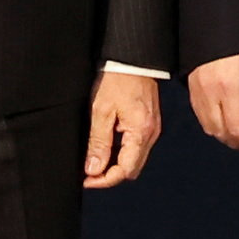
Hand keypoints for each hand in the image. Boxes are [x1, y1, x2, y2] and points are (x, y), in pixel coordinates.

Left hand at [82, 69, 165, 189]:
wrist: (133, 58)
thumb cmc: (117, 78)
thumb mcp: (101, 111)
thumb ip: (99, 142)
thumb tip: (94, 169)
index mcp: (141, 132)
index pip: (125, 170)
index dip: (104, 180)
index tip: (86, 180)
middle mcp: (151, 134)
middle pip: (131, 169)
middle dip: (110, 175)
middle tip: (88, 173)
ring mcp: (152, 129)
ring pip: (134, 159)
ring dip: (115, 164)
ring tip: (94, 160)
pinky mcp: (149, 123)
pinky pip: (136, 146)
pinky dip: (121, 152)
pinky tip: (106, 147)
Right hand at [188, 53, 238, 158]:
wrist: (217, 8)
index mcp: (229, 86)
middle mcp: (209, 91)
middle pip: (224, 134)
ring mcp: (197, 89)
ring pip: (210, 129)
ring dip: (230, 138)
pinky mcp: (191, 85)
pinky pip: (201, 117)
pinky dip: (216, 126)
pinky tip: (231, 120)